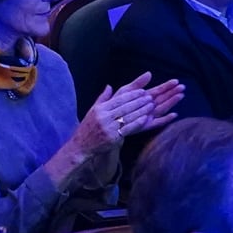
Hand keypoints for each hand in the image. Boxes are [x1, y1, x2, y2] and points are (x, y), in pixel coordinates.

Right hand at [68, 74, 182, 163]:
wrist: (81, 146)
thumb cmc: (88, 127)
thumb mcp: (92, 110)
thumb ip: (102, 98)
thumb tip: (109, 86)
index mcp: (100, 109)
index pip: (119, 99)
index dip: (132, 95)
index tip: (142, 91)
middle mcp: (104, 117)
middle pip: (125, 107)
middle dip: (139, 101)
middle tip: (150, 97)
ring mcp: (109, 128)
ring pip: (128, 117)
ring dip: (141, 111)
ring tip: (151, 106)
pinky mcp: (113, 138)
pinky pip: (128, 128)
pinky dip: (137, 123)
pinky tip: (145, 118)